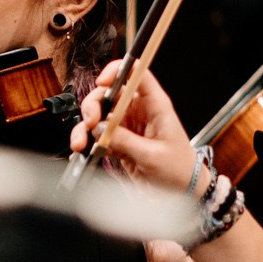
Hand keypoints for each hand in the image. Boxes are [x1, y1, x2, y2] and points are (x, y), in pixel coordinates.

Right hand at [72, 60, 200, 196]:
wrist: (181, 191)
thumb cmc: (179, 169)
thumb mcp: (154, 155)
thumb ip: (126, 141)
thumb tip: (100, 129)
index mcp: (155, 105)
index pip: (136, 73)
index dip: (117, 70)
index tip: (102, 83)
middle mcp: (139, 111)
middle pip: (109, 93)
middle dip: (94, 105)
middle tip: (89, 122)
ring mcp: (127, 126)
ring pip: (99, 115)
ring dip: (85, 126)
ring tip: (81, 142)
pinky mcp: (118, 141)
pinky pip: (97, 135)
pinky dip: (87, 141)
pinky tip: (83, 150)